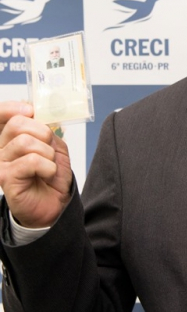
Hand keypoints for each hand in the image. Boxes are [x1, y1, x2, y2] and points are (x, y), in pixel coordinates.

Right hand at [0, 102, 72, 227]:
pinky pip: (30, 161)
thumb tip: (37, 112)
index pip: (1, 115)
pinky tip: (47, 175)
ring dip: (47, 153)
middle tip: (49, 150)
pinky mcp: (5, 178)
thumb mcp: (54, 145)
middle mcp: (1, 149)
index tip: (30, 110)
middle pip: (17, 124)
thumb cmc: (51, 175)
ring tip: (48, 165)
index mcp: (11, 138)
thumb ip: (45, 128)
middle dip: (42, 133)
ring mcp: (1, 163)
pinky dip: (47, 166)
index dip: (13, 107)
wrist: (56, 204)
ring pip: (25, 142)